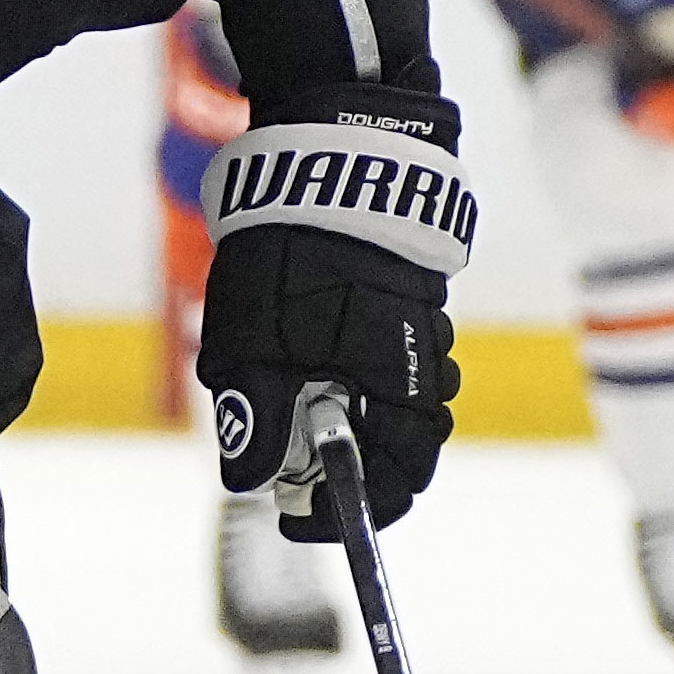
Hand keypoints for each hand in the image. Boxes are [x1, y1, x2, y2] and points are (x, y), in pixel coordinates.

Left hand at [195, 90, 469, 540]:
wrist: (331, 154)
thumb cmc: (290, 250)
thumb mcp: (254, 341)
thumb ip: (257, 415)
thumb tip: (250, 483)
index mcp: (395, 383)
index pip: (395, 479)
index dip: (348, 512)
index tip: (297, 519)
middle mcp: (423, 363)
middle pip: (401, 450)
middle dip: (348, 470)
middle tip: (287, 475)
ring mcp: (420, 330)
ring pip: (395, 407)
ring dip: (349, 424)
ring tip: (293, 410)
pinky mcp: (405, 303)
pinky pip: (390, 364)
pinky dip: (353, 382)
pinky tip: (311, 363)